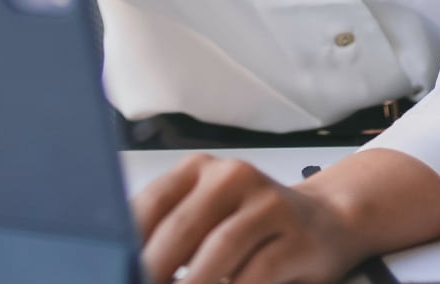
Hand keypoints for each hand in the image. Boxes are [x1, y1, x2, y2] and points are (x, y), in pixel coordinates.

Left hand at [132, 154, 364, 283]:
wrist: (325, 221)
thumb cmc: (252, 227)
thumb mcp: (207, 219)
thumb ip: (172, 236)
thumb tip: (126, 262)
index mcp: (199, 170)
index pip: (152, 203)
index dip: (128, 242)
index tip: (114, 267)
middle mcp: (231, 176)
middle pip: (183, 227)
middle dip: (155, 269)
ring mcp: (266, 201)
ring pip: (220, 248)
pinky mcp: (295, 232)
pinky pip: (258, 270)